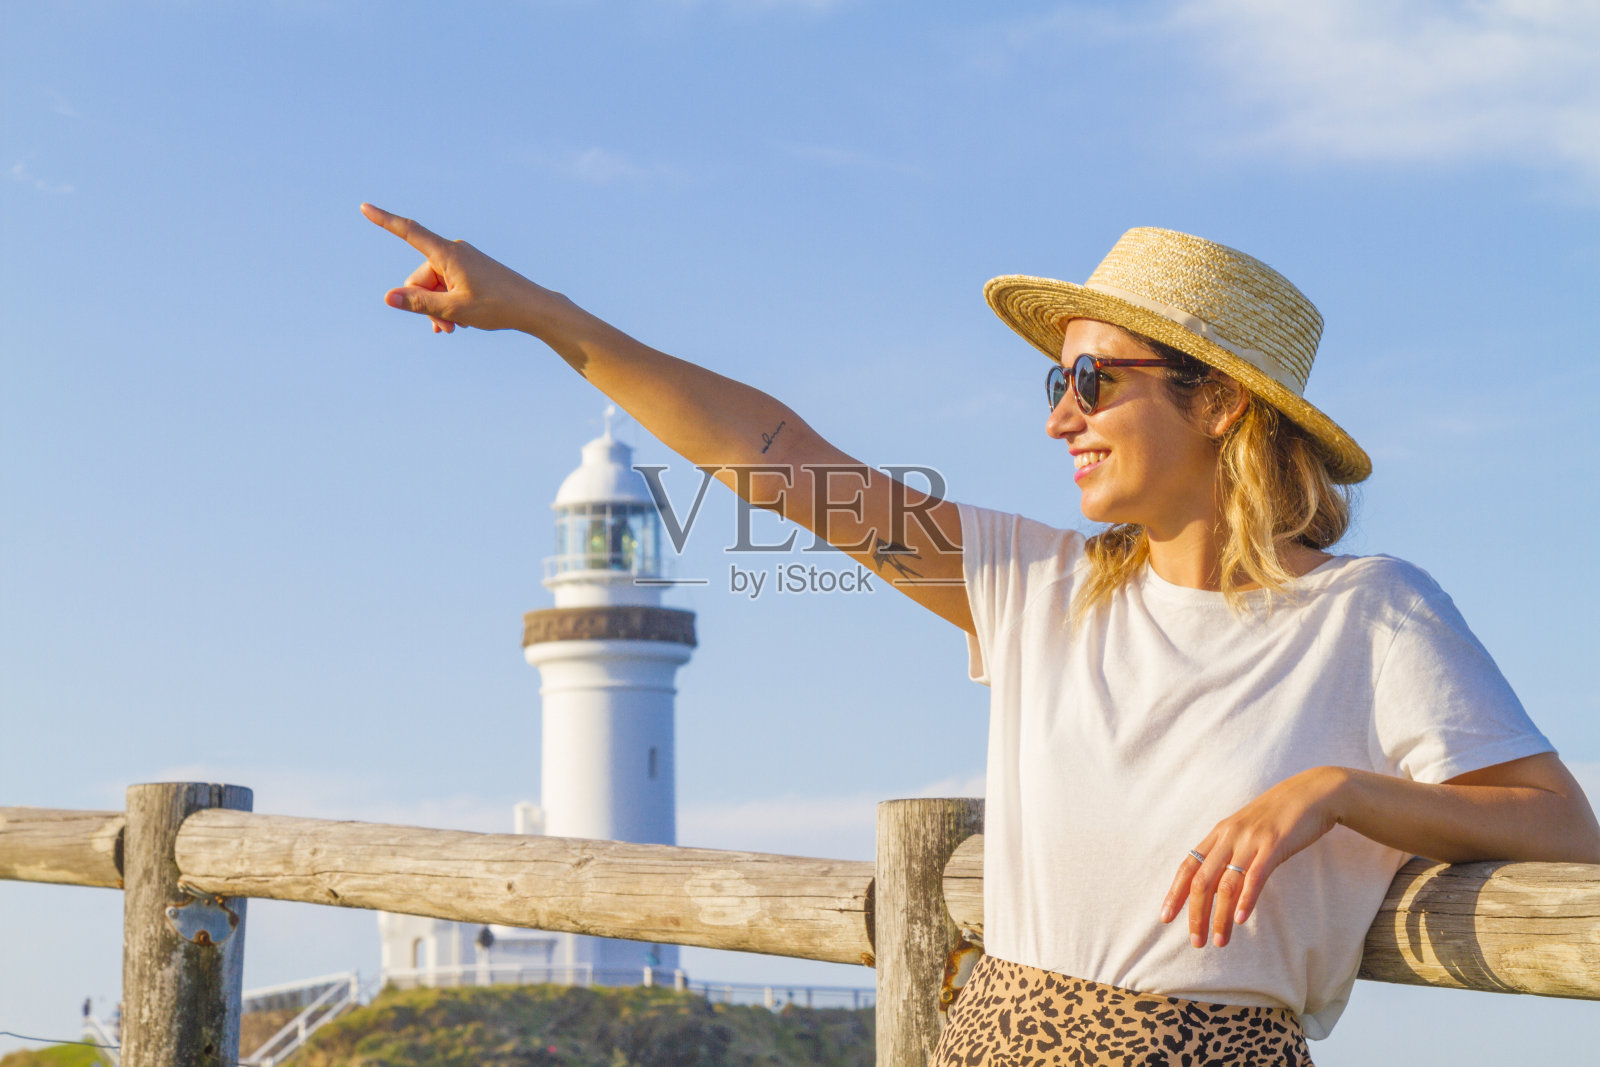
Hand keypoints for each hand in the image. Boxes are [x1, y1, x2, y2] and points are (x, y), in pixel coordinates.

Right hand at [360, 203, 559, 333]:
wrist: (533, 307)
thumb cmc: (498, 306)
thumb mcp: (454, 309)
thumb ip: (419, 303)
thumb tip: (388, 297)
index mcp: (448, 254)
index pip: (409, 232)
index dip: (384, 220)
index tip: (365, 207)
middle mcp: (454, 252)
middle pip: (420, 278)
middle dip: (426, 304)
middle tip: (445, 329)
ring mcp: (463, 261)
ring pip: (434, 286)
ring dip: (438, 308)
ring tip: (455, 327)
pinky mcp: (471, 270)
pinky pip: (448, 286)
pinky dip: (448, 303)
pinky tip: (457, 322)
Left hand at [1158, 766, 1347, 948]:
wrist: (1312, 792)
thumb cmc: (1280, 816)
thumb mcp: (1247, 831)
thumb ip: (1231, 853)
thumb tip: (1219, 885)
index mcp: (1219, 834)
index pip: (1188, 867)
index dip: (1175, 893)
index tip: (1165, 917)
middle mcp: (1229, 837)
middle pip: (1202, 880)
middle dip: (1195, 914)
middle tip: (1196, 942)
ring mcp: (1250, 840)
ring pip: (1226, 884)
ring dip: (1220, 916)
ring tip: (1219, 941)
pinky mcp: (1274, 844)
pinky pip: (1255, 875)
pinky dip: (1246, 899)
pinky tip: (1241, 919)